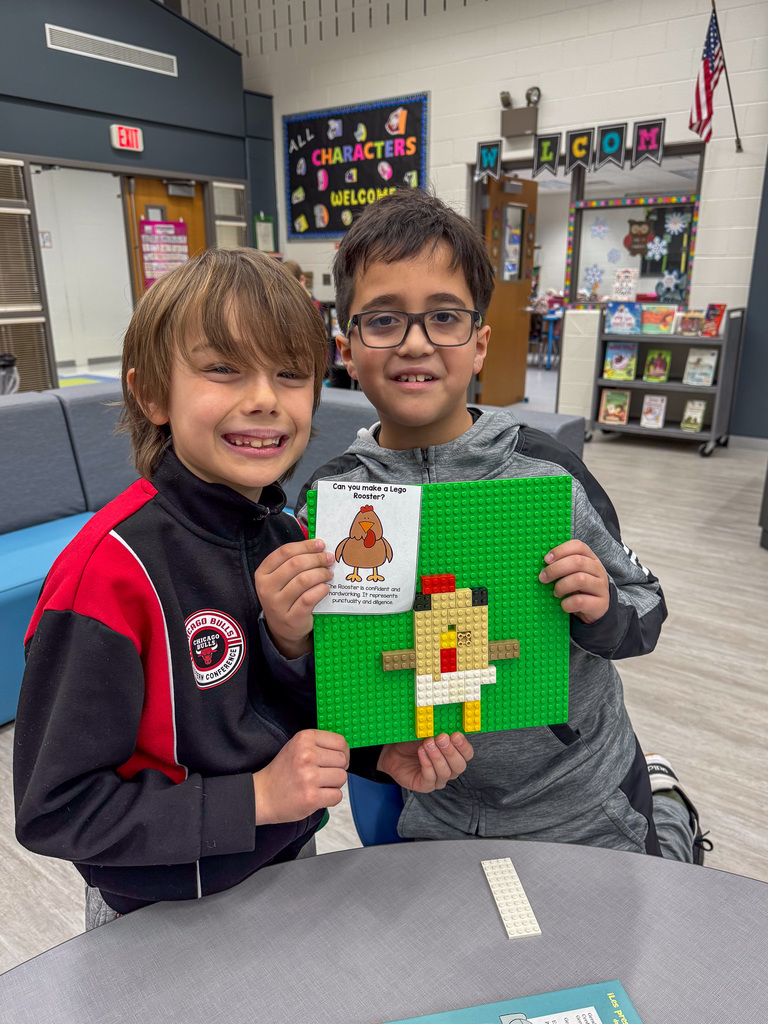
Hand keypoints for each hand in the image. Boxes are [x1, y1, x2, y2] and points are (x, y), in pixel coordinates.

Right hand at [252, 729, 348, 824]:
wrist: (261, 795)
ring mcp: (309, 777)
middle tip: (322, 774)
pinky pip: (337, 796)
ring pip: (342, 778)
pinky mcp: (312, 797)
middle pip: (342, 760)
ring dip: (333, 784)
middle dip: (336, 769)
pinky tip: (317, 795)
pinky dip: (330, 798)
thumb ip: (319, 744)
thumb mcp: (296, 747)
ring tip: (318, 785)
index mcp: (304, 739)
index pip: (340, 742)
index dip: (343, 752)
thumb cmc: (281, 772)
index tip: (338, 759)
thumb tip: (345, 750)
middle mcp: (307, 755)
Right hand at [254, 538, 333, 657]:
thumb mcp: (282, 579)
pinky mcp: (291, 618)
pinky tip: (326, 588)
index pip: (285, 552)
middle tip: (329, 559)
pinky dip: (320, 590)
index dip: (305, 546)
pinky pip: (309, 598)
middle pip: (295, 564)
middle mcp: (266, 588)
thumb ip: (294, 562)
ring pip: (303, 580)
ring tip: (329, 573)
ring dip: (321, 573)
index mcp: (263, 573)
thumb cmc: (286, 597)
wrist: (283, 629)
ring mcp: (277, 605)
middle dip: (316, 559)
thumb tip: (318, 545)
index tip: (320, 544)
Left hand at [377, 732, 473, 792]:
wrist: (394, 751)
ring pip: (445, 772)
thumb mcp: (427, 732)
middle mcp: (450, 769)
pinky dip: (426, 763)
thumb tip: (446, 722)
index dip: (463, 745)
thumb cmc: (413, 741)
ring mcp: (438, 779)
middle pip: (459, 765)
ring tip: (427, 743)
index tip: (455, 735)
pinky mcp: (425, 786)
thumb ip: (438, 730)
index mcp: (455, 755)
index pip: (467, 754)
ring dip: (437, 756)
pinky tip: (421, 752)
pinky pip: (430, 777)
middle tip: (441, 738)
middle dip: (450, 751)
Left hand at [539, 539, 609, 623]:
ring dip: (561, 586)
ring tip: (556, 593)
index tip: (546, 559)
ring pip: (580, 579)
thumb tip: (542, 562)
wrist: (594, 609)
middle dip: (555, 569)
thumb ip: (562, 565)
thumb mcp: (572, 574)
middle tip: (543, 578)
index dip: (560, 551)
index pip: (578, 546)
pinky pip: (579, 601)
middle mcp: (599, 570)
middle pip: (577, 562)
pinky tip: (563, 604)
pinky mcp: (601, 604)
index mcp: (591, 559)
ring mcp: (601, 587)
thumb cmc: (578, 588)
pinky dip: (566, 603)